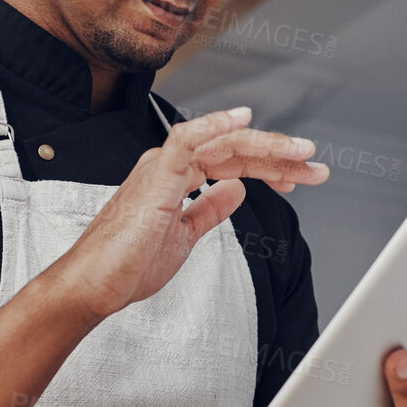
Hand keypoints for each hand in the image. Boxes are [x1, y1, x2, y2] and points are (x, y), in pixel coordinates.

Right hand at [52, 106, 327, 321]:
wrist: (91, 286)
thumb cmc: (126, 265)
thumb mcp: (183, 237)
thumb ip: (209, 210)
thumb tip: (236, 191)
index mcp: (175, 178)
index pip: (232, 161)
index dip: (268, 167)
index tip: (299, 177)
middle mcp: (169, 166)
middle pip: (234, 150)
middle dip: (279, 156)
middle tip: (315, 164)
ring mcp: (162, 168)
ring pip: (222, 143)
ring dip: (266, 146)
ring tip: (301, 153)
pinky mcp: (155, 179)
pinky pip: (187, 141)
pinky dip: (215, 125)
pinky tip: (243, 120)